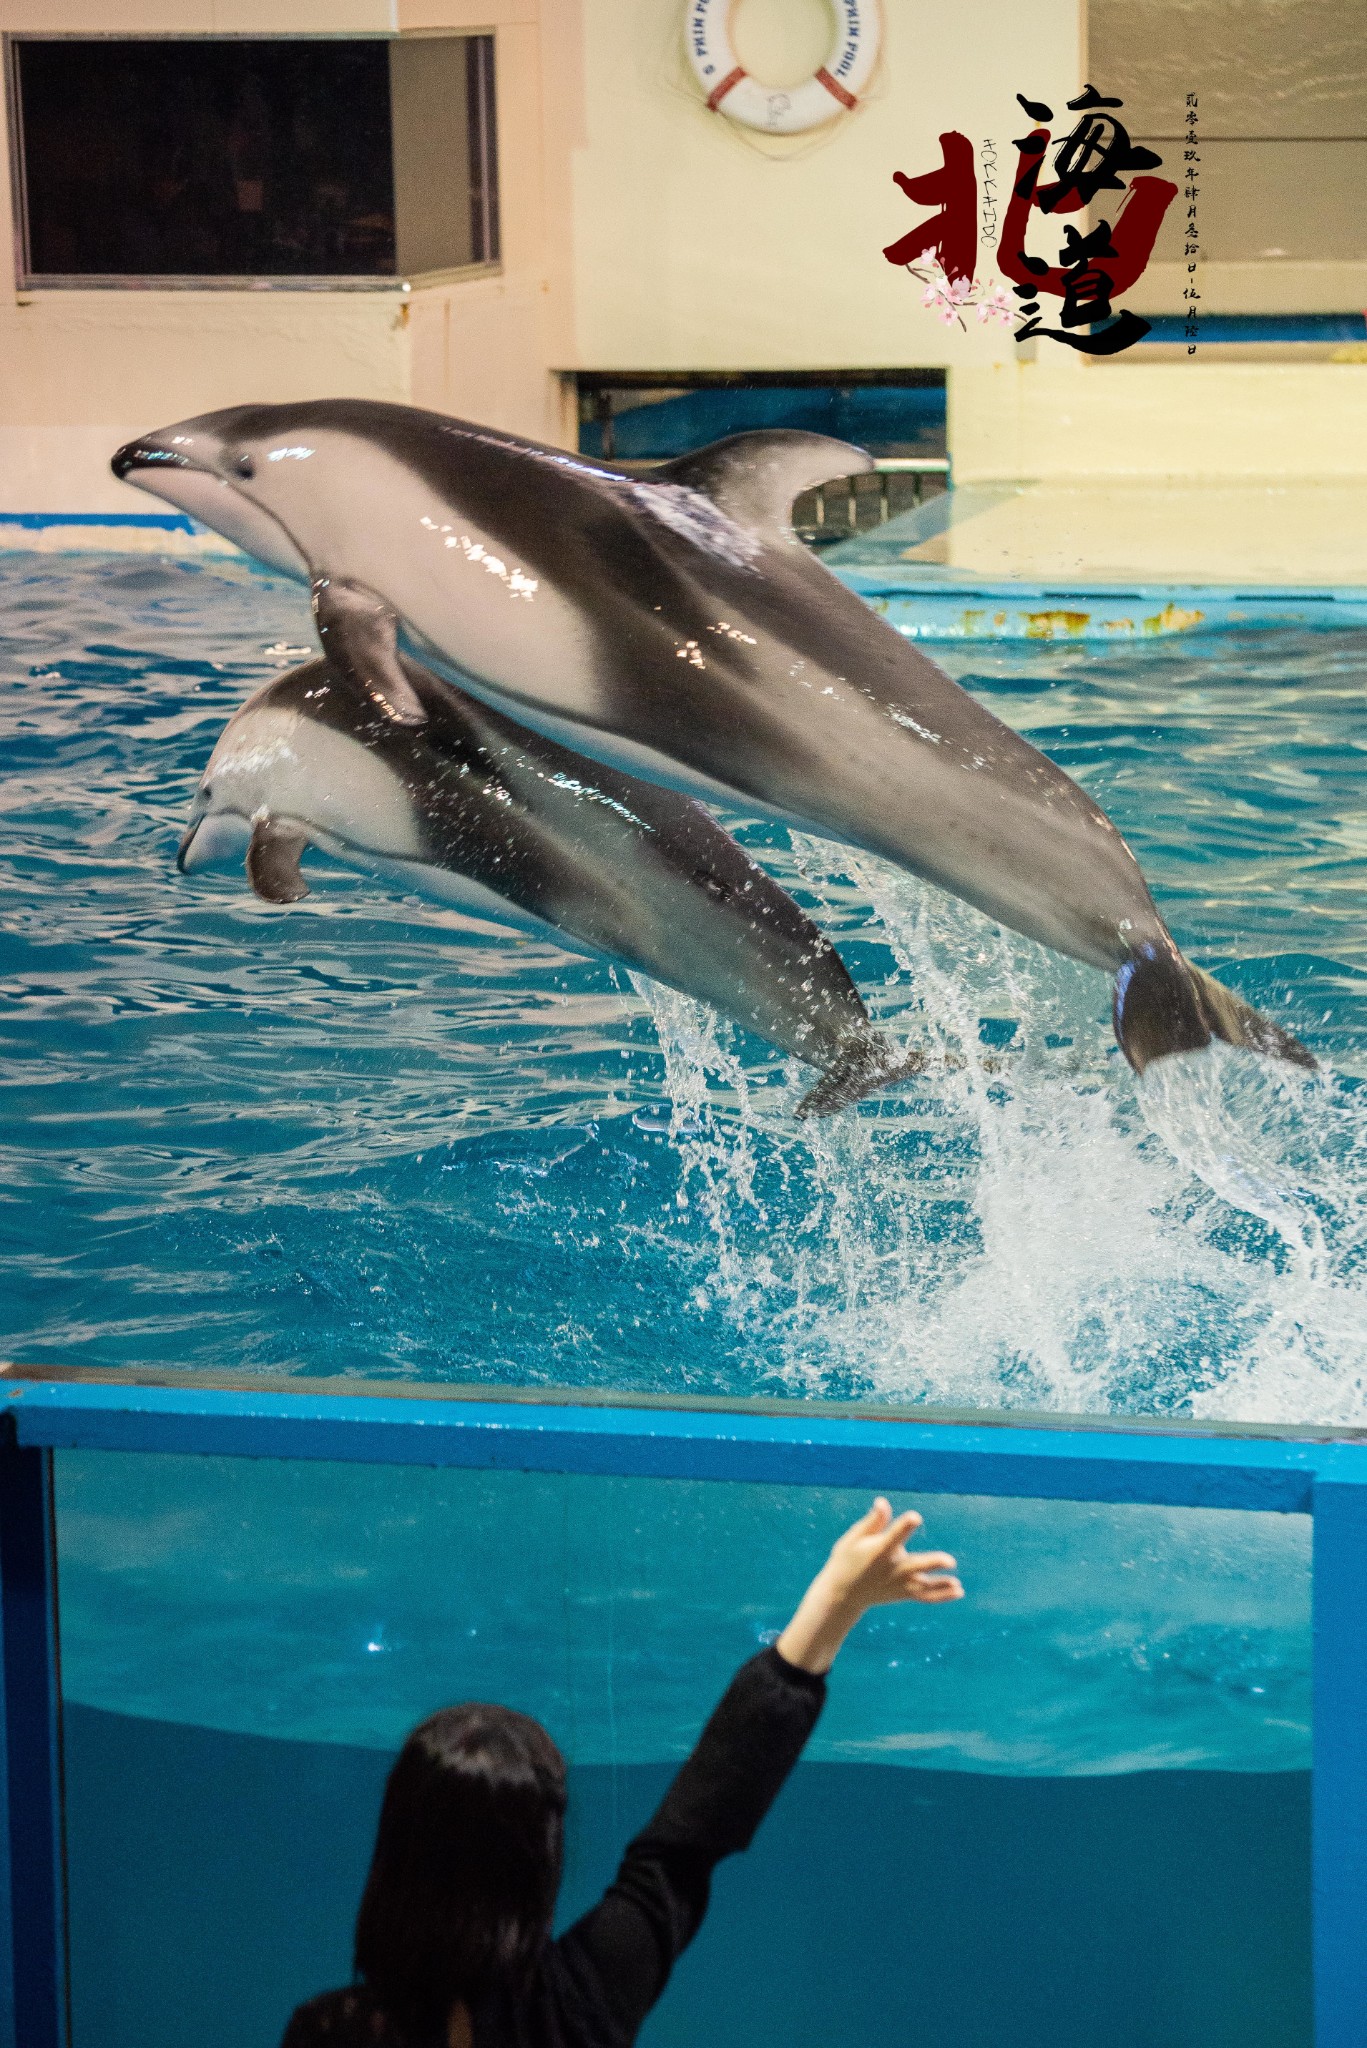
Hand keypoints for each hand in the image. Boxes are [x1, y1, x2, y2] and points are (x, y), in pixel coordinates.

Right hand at [775, 1498, 962, 1674]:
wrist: (842, 1594)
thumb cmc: (847, 1559)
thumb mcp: (854, 1538)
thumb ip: (873, 1522)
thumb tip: (883, 1502)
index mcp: (879, 1551)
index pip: (894, 1537)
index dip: (905, 1526)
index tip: (915, 1517)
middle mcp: (891, 1569)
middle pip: (914, 1566)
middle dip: (932, 1563)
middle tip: (950, 1561)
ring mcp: (898, 1584)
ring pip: (922, 1585)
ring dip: (940, 1584)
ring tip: (957, 1584)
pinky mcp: (903, 1593)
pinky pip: (924, 1596)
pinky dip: (941, 1595)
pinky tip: (958, 1591)